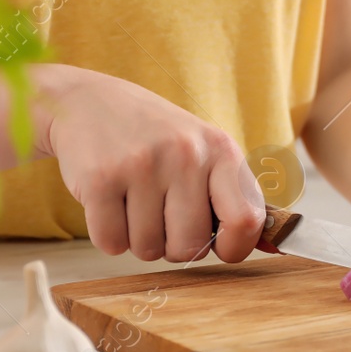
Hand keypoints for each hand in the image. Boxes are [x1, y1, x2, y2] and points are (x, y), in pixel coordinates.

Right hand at [35, 65, 265, 263]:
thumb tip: (261, 244)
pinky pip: (111, 242)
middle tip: (162, 216)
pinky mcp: (100, 179)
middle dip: (173, 245)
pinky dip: (108, 235)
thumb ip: (231, 194)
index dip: (234, 247)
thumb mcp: (203, 149)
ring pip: (148, 249)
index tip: (219, 246)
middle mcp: (186, 154)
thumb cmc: (155, 136)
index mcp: (221, 149)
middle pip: (190, 247)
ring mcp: (142, 165)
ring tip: (133, 202)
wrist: (89, 102)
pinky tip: (110, 203)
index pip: (246, 220)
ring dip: (138, 239)